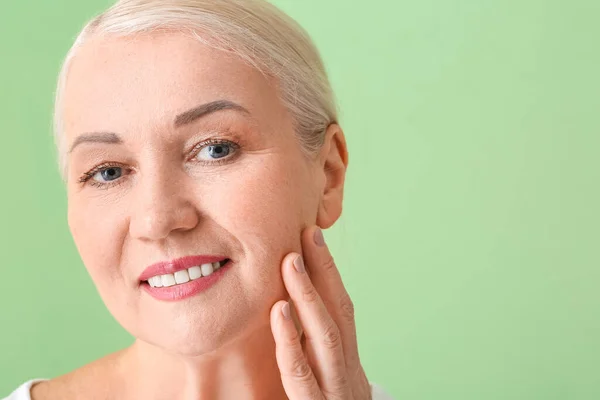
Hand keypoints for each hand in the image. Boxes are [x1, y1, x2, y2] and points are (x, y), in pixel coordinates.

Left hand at [270, 226, 371, 399]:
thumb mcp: (327, 378)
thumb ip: (312, 350)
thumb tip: (288, 307)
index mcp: (347, 359)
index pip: (341, 307)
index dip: (329, 270)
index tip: (313, 234)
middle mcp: (346, 370)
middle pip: (339, 313)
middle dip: (324, 271)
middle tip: (306, 233)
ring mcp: (334, 389)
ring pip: (325, 337)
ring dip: (308, 295)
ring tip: (291, 261)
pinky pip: (301, 375)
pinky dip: (290, 341)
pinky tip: (279, 311)